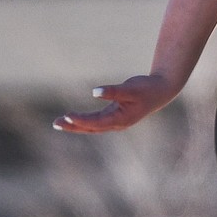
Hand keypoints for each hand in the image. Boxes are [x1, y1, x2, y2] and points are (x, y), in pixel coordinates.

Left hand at [53, 74, 176, 133]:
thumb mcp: (130, 88)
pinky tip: (73, 119)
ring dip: (76, 125)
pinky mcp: (114, 116)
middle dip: (73, 126)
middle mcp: (117, 123)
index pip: (96, 123)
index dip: (81, 121)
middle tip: (55, 123)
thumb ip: (113, 91)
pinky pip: (95, 121)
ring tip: (59, 122)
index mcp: (121, 119)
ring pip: (92, 126)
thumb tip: (95, 92)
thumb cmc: (146, 88)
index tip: (67, 117)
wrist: (161, 91)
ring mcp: (115, 121)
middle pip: (91, 128)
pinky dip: (84, 121)